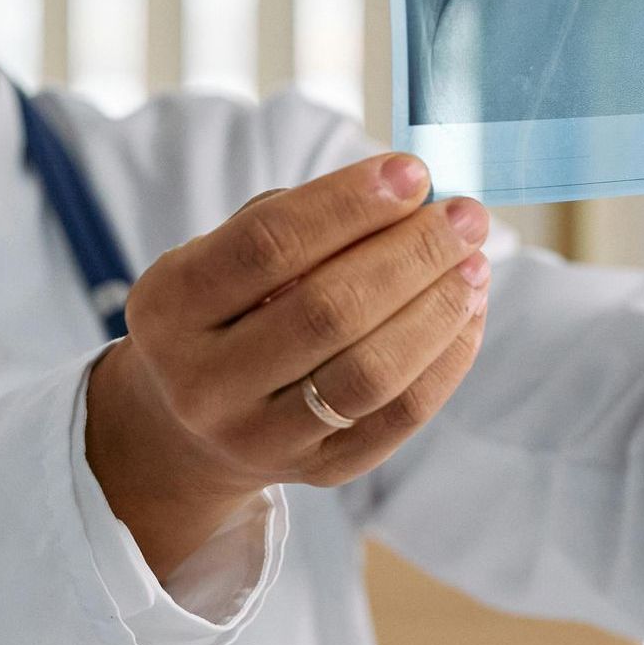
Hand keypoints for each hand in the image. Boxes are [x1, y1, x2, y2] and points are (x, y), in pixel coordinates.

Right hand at [85, 154, 490, 579]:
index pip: (268, 245)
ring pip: (370, 372)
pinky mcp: (319, 472)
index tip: (411, 172)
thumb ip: (293, 221)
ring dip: (437, 309)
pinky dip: (447, 359)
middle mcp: (205, 382)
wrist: (183, 425)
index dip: (347, 204)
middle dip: (411, 253)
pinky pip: (399, 417)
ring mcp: (260, 438)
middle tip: (464, 215)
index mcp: (168, 306)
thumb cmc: (221, 309)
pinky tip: (468, 313)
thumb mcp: (217, 256)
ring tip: (474, 264)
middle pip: (328, 310)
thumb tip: (404, 195)